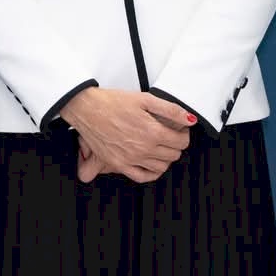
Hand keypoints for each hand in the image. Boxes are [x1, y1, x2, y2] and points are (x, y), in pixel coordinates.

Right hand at [62, 88, 192, 182]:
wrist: (86, 109)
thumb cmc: (112, 102)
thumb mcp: (145, 99)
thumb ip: (171, 110)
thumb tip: (190, 120)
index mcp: (152, 132)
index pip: (181, 141)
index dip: (184, 134)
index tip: (179, 128)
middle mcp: (143, 149)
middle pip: (174, 154)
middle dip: (176, 144)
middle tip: (170, 135)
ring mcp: (131, 159)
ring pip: (161, 167)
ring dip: (165, 157)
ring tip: (160, 146)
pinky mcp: (118, 164)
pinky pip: (143, 177)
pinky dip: (152, 172)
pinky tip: (152, 163)